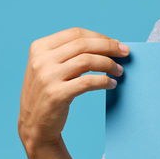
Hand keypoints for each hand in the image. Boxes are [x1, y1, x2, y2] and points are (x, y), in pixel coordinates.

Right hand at [18, 27, 127, 151]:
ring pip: (87, 61)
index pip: (75, 33)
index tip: (116, 43)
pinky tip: (111, 84)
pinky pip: (88, 82)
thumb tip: (104, 45)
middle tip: (125, 53)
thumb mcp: (49, 67)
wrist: (34, 125)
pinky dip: (104, 81)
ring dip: (108, 64)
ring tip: (119, 71)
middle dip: (109, 47)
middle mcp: (41, 60)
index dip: (99, 37)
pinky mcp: (56, 94)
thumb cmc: (48, 94)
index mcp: (39, 47)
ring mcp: (47, 77)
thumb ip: (67, 54)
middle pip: (83, 44)